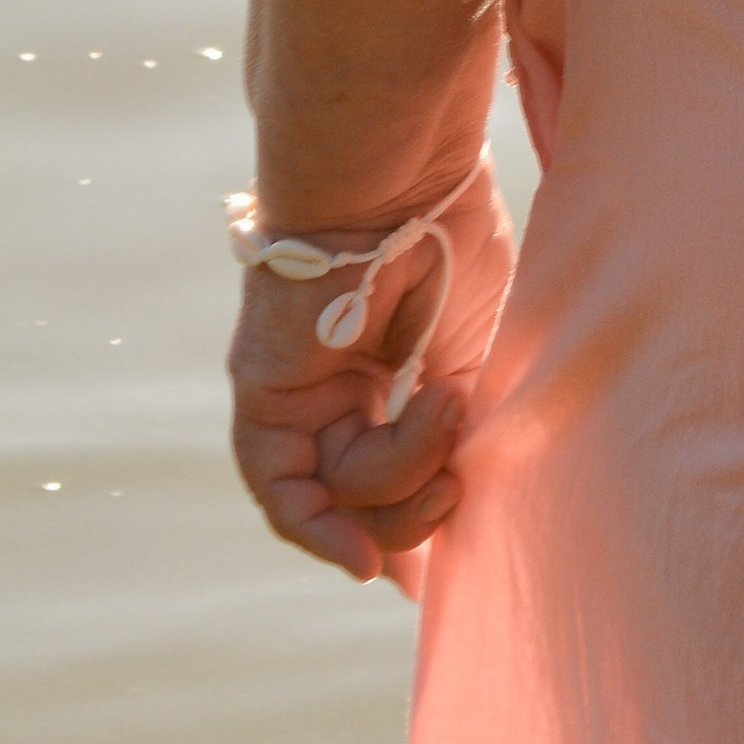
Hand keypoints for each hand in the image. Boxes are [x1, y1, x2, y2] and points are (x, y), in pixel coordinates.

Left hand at [228, 165, 514, 582]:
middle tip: (458, 481)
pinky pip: (283, 488)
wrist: (403, 180)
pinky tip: (364, 558)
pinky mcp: (266, 395)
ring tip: (444, 408)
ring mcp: (302, 395)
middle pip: (369, 498)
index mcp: (396, 374)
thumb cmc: (454, 244)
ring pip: (339, 493)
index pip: (399, 473)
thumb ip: (461, 436)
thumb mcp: (478, 355)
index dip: (425, 517)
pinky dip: (321, 529)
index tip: (456, 563)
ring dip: (401, 479)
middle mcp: (342, 391)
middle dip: (420, 510)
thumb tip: (459, 520)